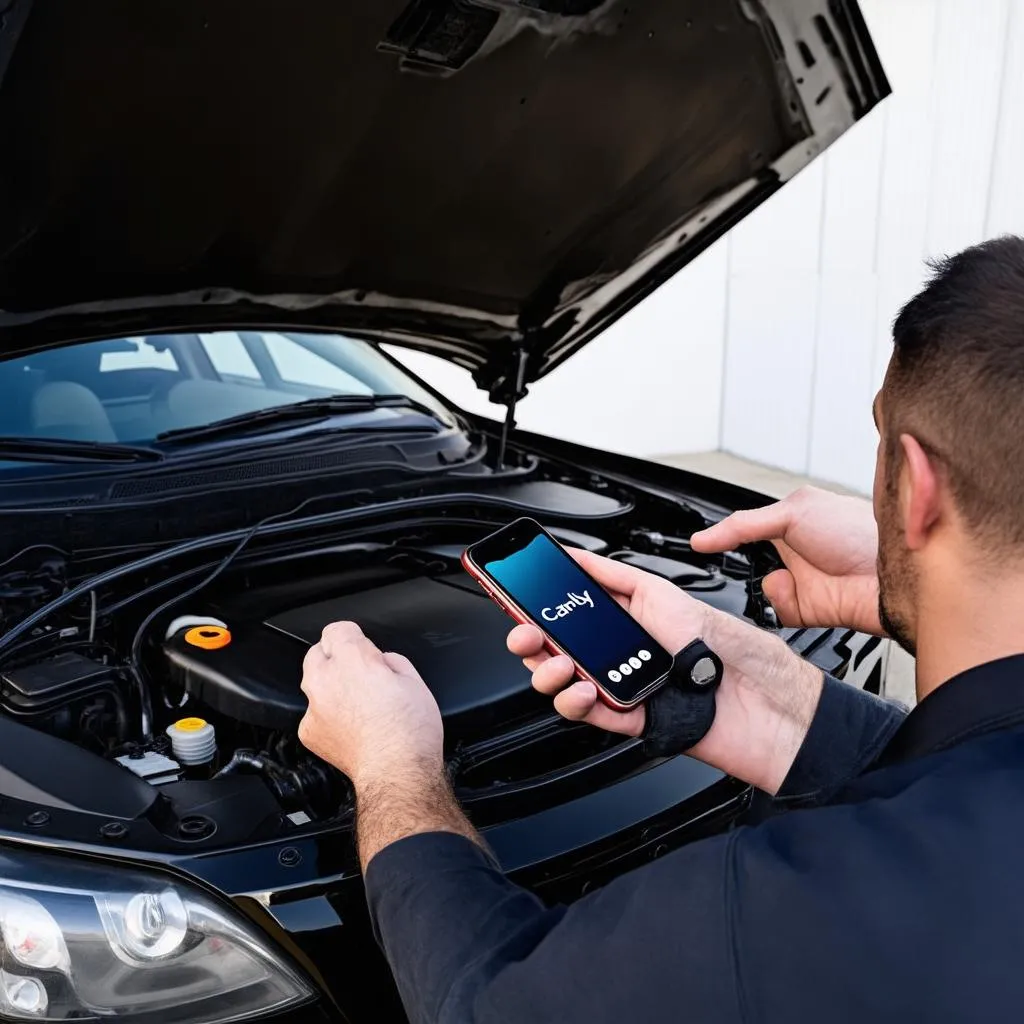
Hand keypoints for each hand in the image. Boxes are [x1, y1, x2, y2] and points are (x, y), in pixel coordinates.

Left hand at [299, 622, 482, 870]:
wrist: (397, 774)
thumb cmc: (410, 731)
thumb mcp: (415, 680)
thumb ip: (390, 660)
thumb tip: (380, 663)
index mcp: (353, 659)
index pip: (337, 629)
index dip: (355, 638)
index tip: (364, 649)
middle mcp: (326, 679)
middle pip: (318, 652)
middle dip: (337, 658)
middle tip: (362, 676)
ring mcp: (314, 707)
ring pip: (314, 683)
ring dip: (331, 686)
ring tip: (358, 704)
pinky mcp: (309, 731)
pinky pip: (314, 712)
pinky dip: (328, 716)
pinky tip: (351, 727)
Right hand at [508, 551, 709, 737]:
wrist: (761, 698)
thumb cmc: (722, 643)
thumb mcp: (659, 592)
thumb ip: (611, 575)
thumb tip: (572, 555)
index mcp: (623, 619)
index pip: (568, 612)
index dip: (538, 606)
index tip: (515, 596)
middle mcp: (618, 653)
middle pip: (557, 648)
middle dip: (531, 639)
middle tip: (525, 632)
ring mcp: (621, 687)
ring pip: (564, 684)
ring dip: (548, 673)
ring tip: (557, 663)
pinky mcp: (629, 719)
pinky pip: (590, 715)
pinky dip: (577, 703)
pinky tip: (582, 689)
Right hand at [691, 486, 882, 635]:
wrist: (893, 574)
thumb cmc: (859, 531)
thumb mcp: (793, 513)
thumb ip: (743, 525)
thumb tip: (702, 538)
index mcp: (793, 522)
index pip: (748, 530)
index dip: (727, 538)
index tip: (702, 543)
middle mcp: (797, 553)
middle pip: (750, 563)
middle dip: (742, 565)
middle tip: (738, 559)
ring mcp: (803, 582)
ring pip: (760, 590)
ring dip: (769, 583)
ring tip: (787, 575)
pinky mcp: (810, 611)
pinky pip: (777, 612)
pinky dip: (782, 602)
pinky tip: (798, 592)